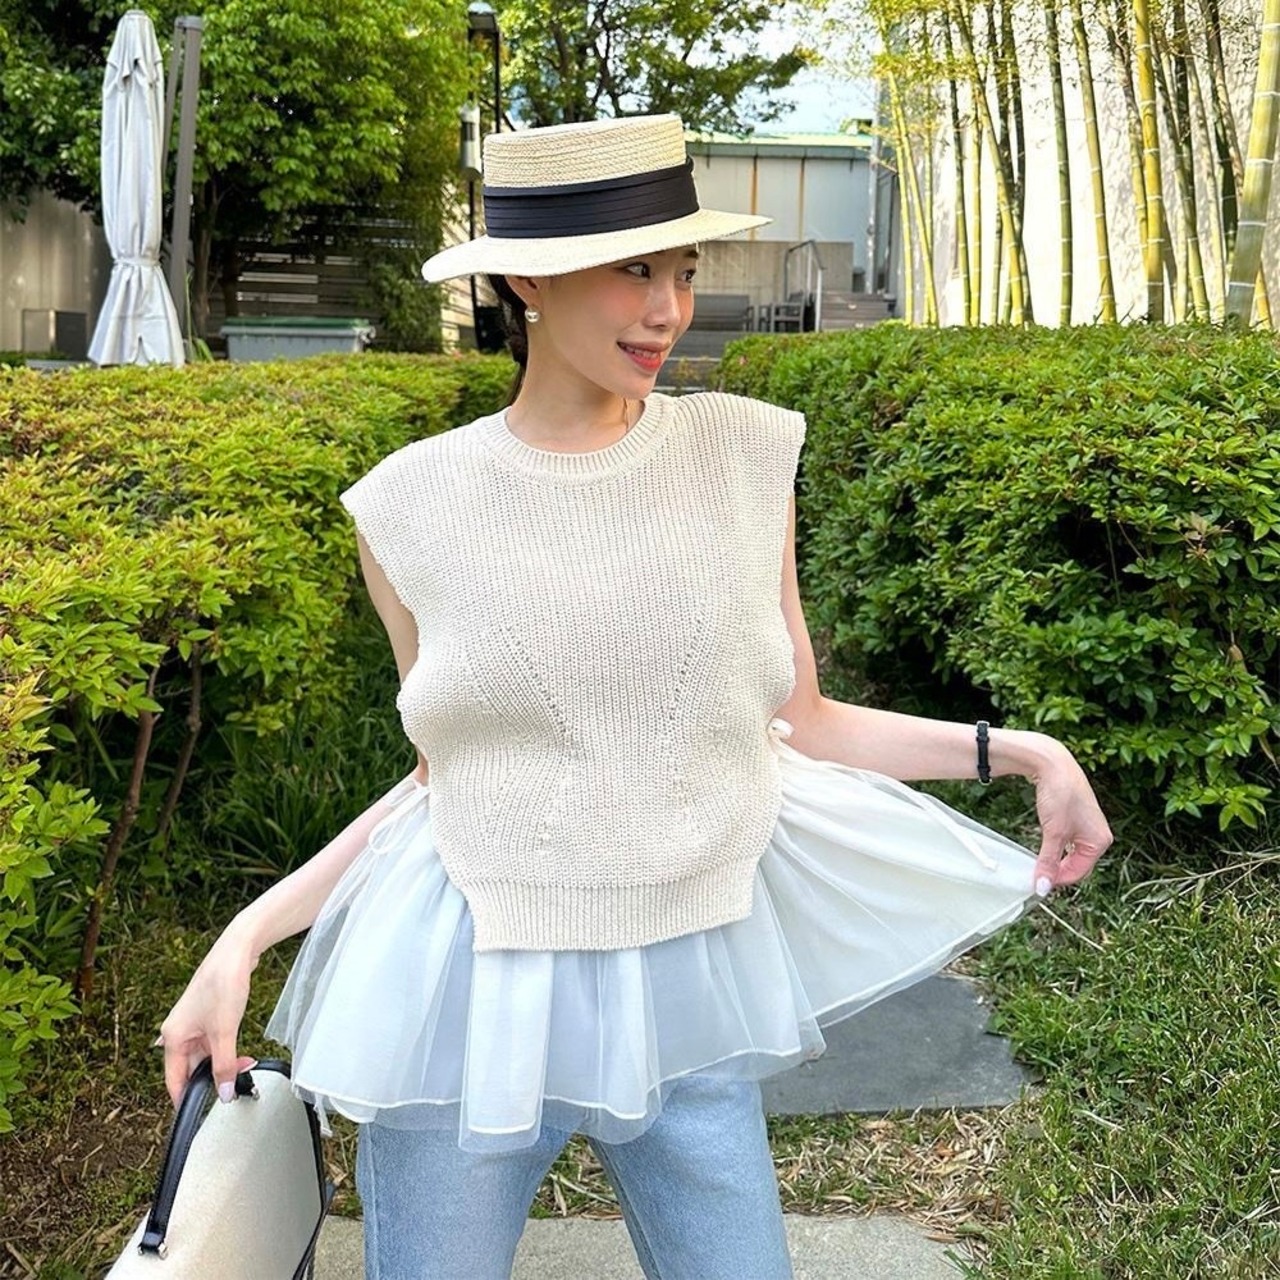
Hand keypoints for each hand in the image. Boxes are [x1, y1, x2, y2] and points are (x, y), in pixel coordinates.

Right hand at [157, 928, 257, 1107]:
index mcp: (173, 1037)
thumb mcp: (225, 1031)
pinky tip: (242, 1053)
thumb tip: (224, 1094)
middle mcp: (179, 1031)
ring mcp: (194, 1023)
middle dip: (214, 1078)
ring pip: (206, 1056)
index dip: (186, 1100)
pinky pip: (215, 1043)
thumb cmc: (224, 983)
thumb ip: (224, 1066)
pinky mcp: (209, 1016)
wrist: (238, 950)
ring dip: (224, 1063)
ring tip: (246, 1064)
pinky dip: (227, 1050)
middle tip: (237, 1083)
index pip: (173, 1081)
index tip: (199, 1115)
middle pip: (192, 1069)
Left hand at [1029, 743, 1112, 894]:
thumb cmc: (1060, 794)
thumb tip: (1042, 887)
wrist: (1053, 763)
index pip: (1078, 872)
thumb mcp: (1053, 833)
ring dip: (1055, 857)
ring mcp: (1088, 826)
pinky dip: (1055, 845)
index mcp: (1100, 841)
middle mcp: (1099, 835)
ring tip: (1038, 860)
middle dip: (1057, 869)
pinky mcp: (1077, 817)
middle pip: (1076, 864)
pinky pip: (1067, 840)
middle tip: (1036, 873)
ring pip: (1071, 852)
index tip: (1037, 883)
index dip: (1057, 879)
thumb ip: (1048, 862)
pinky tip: (1045, 843)